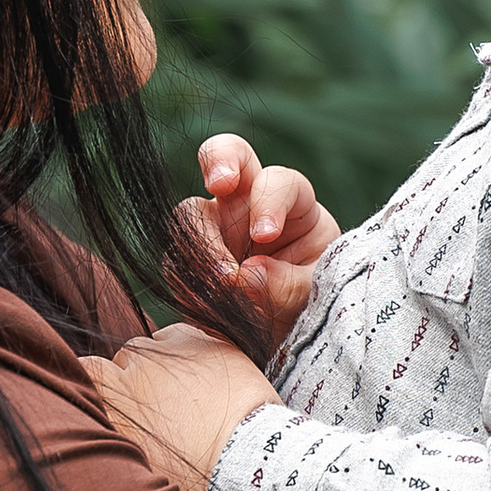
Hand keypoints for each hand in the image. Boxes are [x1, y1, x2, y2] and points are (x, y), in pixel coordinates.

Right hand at [84, 323, 279, 490]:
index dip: (95, 377)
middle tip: (158, 403)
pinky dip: (182, 349)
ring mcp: (168, 353)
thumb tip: (110, 428)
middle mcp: (136, 372)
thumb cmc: (194, 475)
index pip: (86, 370)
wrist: (244, 459)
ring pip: (149, 345)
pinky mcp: (199, 343)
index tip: (108, 390)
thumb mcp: (141, 465)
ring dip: (158, 361)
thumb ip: (119, 435)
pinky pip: (178, 335)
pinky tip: (197, 372)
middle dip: (134, 376)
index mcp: (117, 403)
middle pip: (122, 360)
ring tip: (182, 390)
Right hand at [183, 132, 339, 343]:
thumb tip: (248, 275)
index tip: (265, 236)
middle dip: (219, 159)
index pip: (278, 181)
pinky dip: (187, 283)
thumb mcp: (315, 294)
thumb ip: (288, 284)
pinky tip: (208, 306)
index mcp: (291, 202)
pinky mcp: (189, 259)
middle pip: (226, 154)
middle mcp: (247, 203)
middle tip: (219, 183)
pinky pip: (175, 262)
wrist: (285, 335)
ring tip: (222, 286)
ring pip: (188, 214)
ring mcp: (213, 227)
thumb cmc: (311, 301)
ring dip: (201, 246)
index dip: (268, 200)